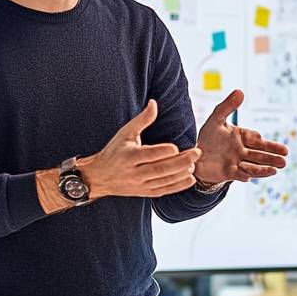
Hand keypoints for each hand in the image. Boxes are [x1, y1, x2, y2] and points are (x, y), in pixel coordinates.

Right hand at [82, 100, 200, 198]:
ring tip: (194, 164)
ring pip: (164, 181)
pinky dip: (178, 186)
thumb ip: (142, 119)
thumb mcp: (125, 133)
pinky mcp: (145, 192)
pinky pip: (164, 190)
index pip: (149, 155)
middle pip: (160, 169)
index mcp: (129, 156)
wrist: (99, 177)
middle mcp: (135, 172)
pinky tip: (190, 178)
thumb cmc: (114, 151)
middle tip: (196, 153)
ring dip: (181, 174)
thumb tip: (154, 103)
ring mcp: (140, 184)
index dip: (163, 152)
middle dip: (180, 162)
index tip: (176, 148)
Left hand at [194, 89, 287, 183]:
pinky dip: (247, 174)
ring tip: (276, 170)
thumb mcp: (216, 119)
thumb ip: (227, 106)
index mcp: (241, 137)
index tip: (279, 147)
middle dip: (271, 157)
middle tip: (285, 160)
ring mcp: (236, 162)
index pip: (256, 140)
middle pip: (259, 154)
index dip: (267, 143)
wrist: (196, 156)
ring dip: (264, 168)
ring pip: (253, 165)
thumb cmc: (208, 137)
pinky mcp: (228, 173)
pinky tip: (251, 177)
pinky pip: (239, 174)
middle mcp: (241, 151)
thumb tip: (240, 91)